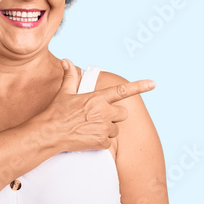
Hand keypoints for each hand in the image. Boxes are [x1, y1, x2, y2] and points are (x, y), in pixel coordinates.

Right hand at [31, 58, 154, 152]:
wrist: (49, 134)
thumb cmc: (56, 112)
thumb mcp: (64, 92)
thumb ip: (70, 76)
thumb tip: (66, 60)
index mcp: (98, 98)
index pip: (122, 90)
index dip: (139, 86)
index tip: (153, 84)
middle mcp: (104, 112)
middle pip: (122, 113)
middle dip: (114, 115)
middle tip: (98, 117)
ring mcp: (104, 128)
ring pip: (116, 129)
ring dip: (107, 129)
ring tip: (90, 128)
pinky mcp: (101, 142)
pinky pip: (109, 142)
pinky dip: (101, 142)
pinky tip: (88, 138)